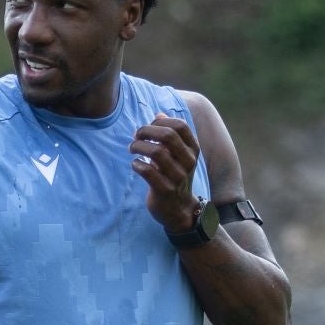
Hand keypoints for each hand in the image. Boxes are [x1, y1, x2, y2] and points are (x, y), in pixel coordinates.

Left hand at [129, 112, 201, 231]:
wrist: (178, 210)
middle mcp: (188, 162)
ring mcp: (177, 177)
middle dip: (146, 131)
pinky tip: (135, 165)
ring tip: (132, 149)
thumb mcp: (177, 156)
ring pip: (156, 152)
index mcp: (192, 150)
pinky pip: (147, 171)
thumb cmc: (173, 177)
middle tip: (135, 137)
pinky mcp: (165, 190)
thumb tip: (159, 114)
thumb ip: (170, 135)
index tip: (148, 127)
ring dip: (138, 147)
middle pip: (167, 136)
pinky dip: (137, 164)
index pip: (180, 126)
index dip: (160, 122)